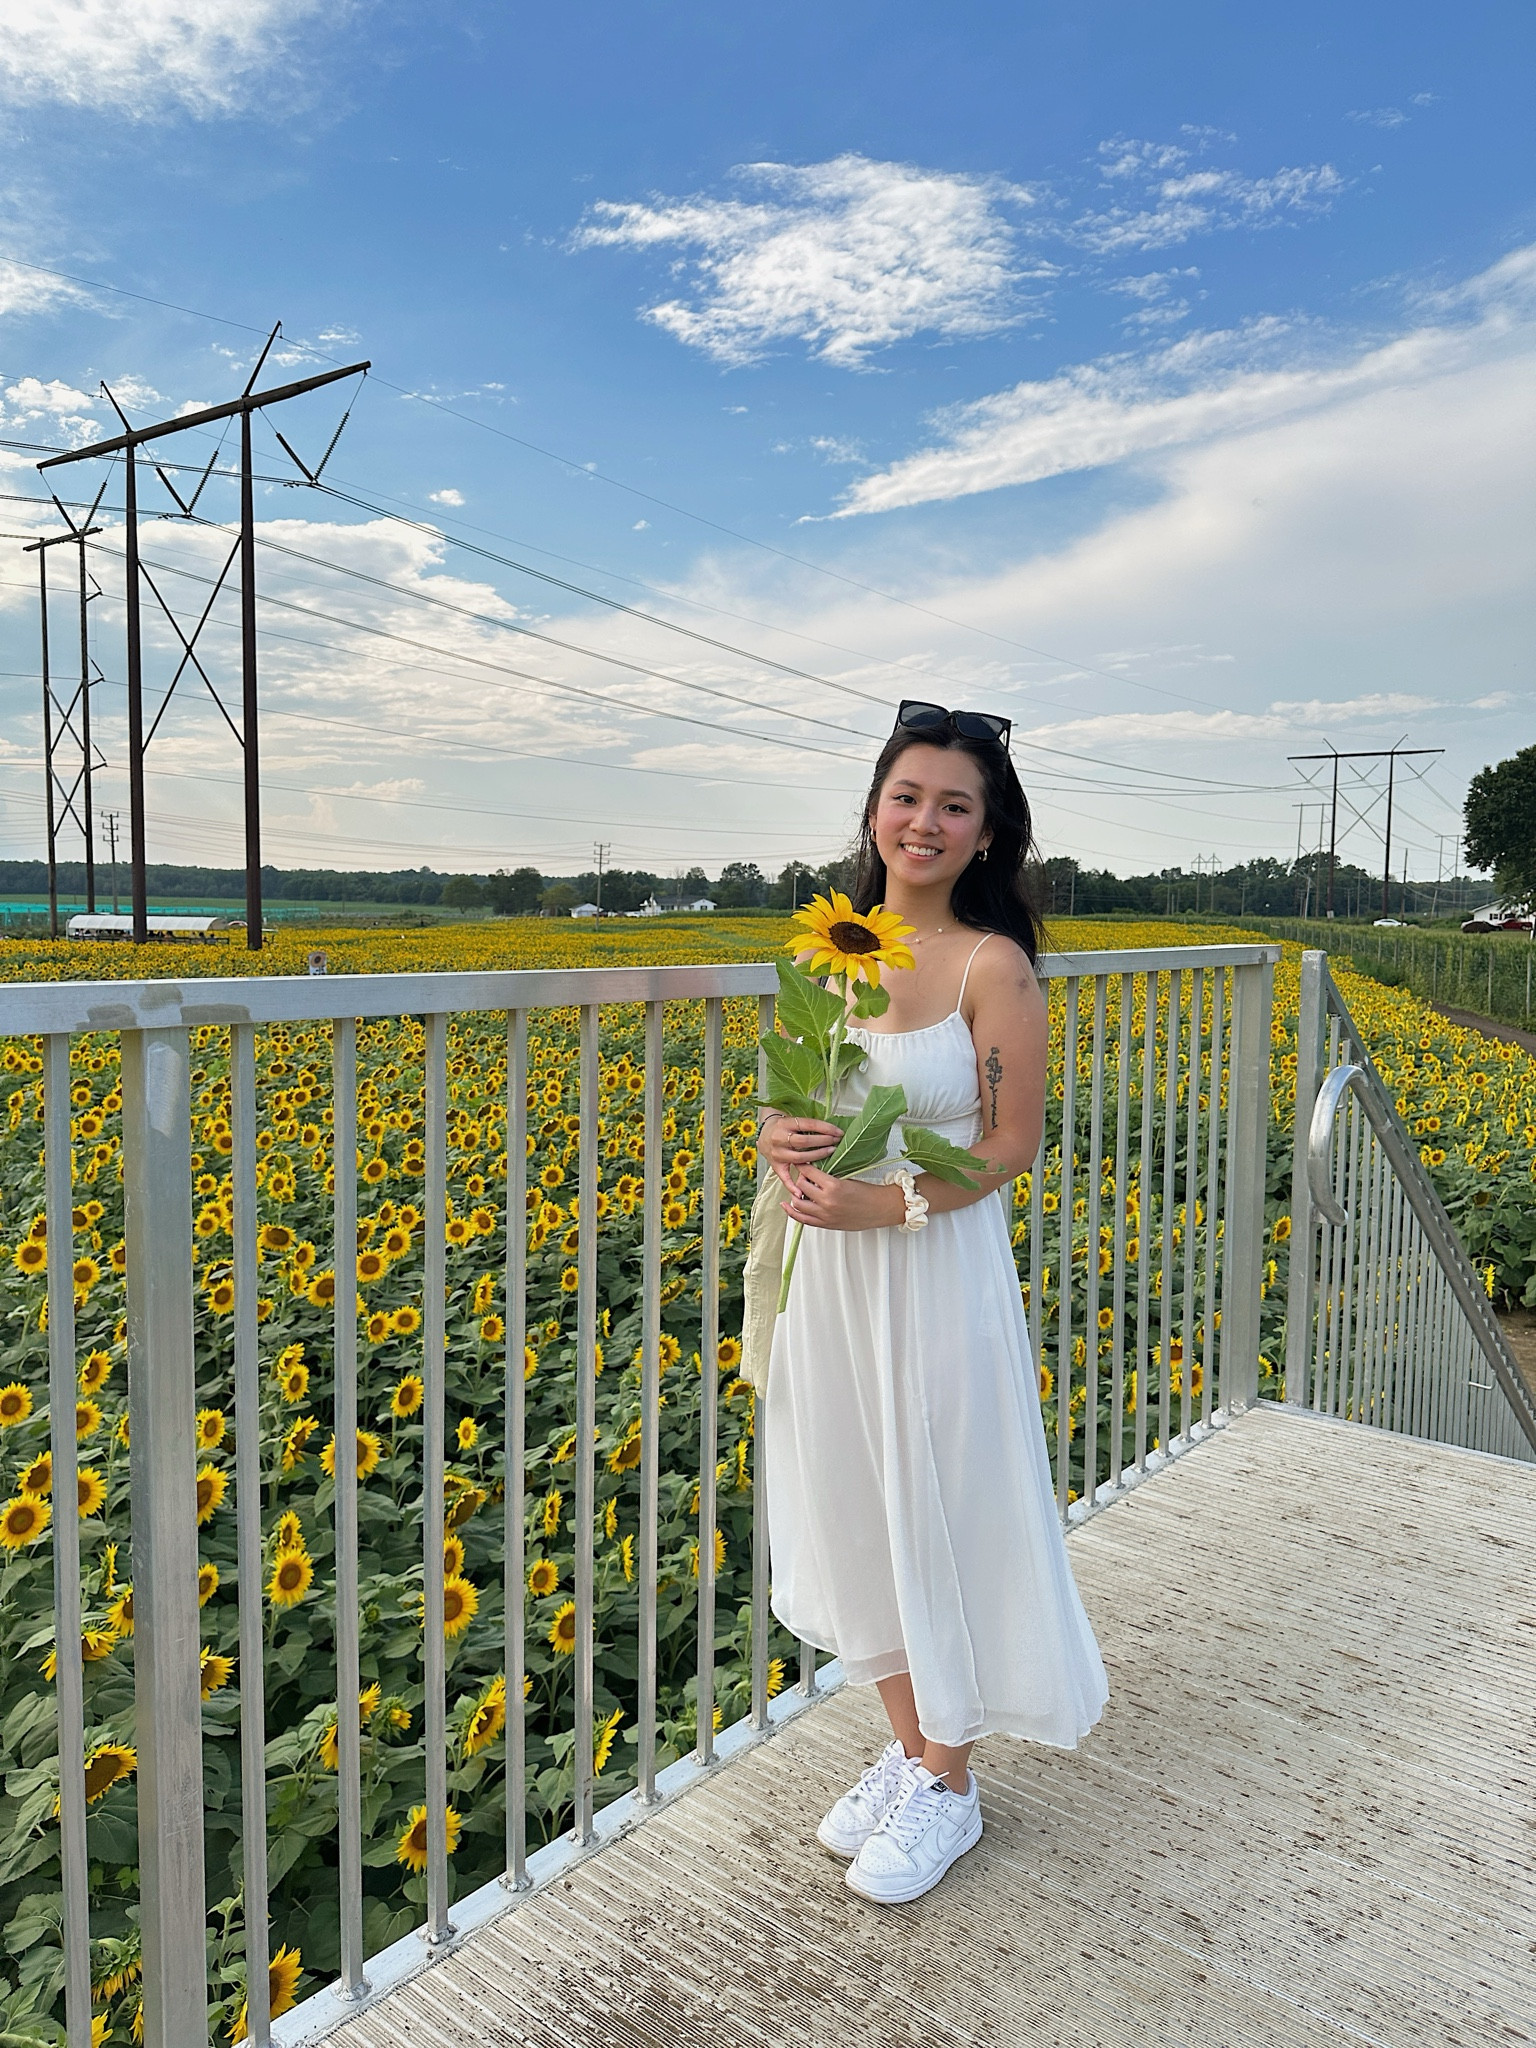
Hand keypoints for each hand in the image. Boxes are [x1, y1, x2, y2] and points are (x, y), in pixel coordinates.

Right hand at [760, 1114, 843, 1191]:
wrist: (763, 1135)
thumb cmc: (782, 1127)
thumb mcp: (792, 1120)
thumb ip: (808, 1125)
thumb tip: (832, 1129)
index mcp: (785, 1124)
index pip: (809, 1124)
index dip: (826, 1128)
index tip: (838, 1132)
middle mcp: (779, 1138)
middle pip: (804, 1141)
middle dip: (823, 1141)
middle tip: (836, 1142)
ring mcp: (777, 1153)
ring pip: (799, 1158)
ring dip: (817, 1157)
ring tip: (830, 1154)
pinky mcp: (775, 1165)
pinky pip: (784, 1177)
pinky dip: (792, 1186)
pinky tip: (801, 1193)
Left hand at [781, 1166, 904, 1232]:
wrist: (880, 1209)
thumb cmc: (869, 1194)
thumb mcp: (848, 1178)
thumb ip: (829, 1177)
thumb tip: (813, 1171)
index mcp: (833, 1186)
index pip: (808, 1172)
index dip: (803, 1165)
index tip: (800, 1162)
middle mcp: (827, 1202)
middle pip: (800, 1186)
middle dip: (799, 1178)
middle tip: (803, 1174)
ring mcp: (825, 1215)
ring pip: (798, 1203)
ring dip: (795, 1194)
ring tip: (798, 1188)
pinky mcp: (826, 1224)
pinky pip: (802, 1219)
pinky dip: (792, 1212)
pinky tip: (787, 1205)